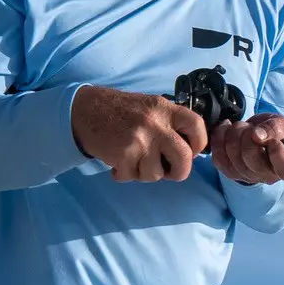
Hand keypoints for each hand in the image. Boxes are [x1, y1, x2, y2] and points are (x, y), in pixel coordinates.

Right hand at [71, 85, 208, 181]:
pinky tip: (118, 162)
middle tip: (170, 171)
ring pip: (156, 174)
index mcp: (165, 109)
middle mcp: (155, 124)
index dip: (199, 143)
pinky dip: (125, 174)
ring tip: (134, 160)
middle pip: (183, 158)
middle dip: (180, 171)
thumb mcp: (150, 107)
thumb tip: (190, 151)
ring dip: (146, 173)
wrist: (84, 110)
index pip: (197, 126)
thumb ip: (170, 124)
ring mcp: (139, 140)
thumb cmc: (121, 111)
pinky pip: (132, 177)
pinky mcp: (123, 155)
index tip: (192, 151)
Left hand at [211, 112, 283, 185]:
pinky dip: (219, 137)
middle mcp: (267, 177)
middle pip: (252, 158)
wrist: (255, 133)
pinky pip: (218, 157)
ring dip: (234, 134)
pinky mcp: (229, 172)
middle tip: (251, 128)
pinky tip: (227, 129)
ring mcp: (247, 176)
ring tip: (241, 127)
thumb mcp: (280, 124)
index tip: (274, 141)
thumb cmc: (272, 131)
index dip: (278, 155)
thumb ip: (274, 128)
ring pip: (233, 155)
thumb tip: (258, 135)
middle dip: (248, 135)